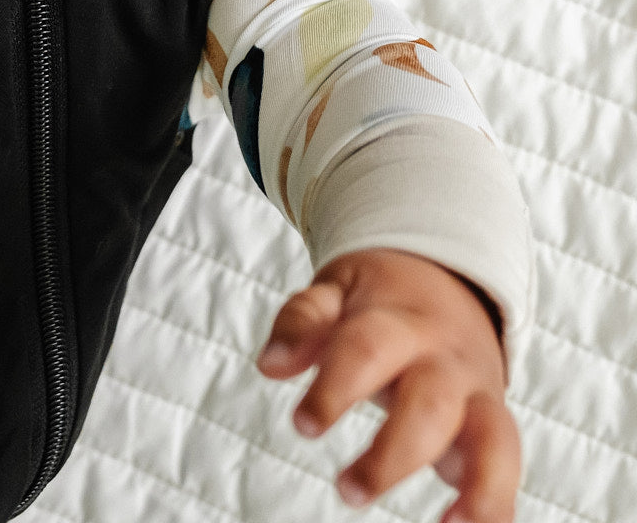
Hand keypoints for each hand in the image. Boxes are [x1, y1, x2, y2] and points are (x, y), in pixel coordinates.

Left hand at [256, 248, 519, 522]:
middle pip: (430, 403)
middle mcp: (443, 358)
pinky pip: (509, 463)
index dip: (335, 389)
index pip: (366, 351)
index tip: (303, 426)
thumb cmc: (377, 298)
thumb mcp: (335, 289)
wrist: (445, 277)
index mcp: (397, 320)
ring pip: (489, 436)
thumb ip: (302, 320)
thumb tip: (268, 365)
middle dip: (392, 454)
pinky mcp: (494, 421)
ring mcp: (476, 390)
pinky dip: (496, 501)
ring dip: (473, 487)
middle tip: (346, 491)